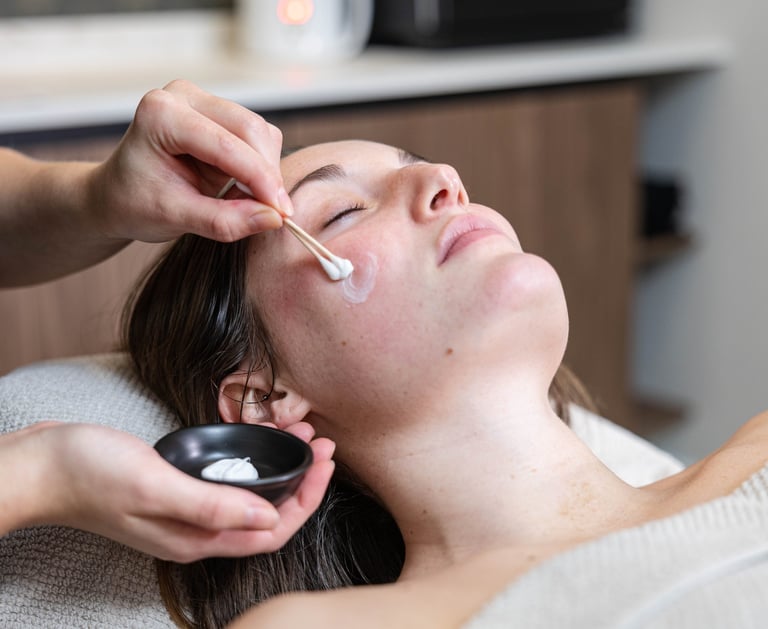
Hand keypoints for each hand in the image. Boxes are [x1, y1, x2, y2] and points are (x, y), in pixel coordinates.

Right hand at [3, 421, 333, 561]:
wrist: (41, 467)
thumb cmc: (89, 474)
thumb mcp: (155, 484)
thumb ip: (211, 504)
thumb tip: (268, 517)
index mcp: (196, 538)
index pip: (272, 531)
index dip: (307, 500)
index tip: (325, 462)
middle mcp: (196, 531)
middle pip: (268, 516)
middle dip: (303, 483)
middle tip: (322, 443)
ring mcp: (185, 512)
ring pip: (251, 498)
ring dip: (281, 471)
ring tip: (300, 435)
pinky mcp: (176, 491)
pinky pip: (228, 484)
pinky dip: (251, 464)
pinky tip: (258, 438)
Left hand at [88, 79, 292, 244]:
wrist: (117, 196)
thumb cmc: (135, 205)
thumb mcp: (175, 218)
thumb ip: (224, 221)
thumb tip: (273, 220)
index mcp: (161, 114)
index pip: (226, 145)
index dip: (261, 180)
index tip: (282, 214)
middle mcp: (183, 96)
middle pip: (250, 129)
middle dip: (268, 174)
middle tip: (277, 214)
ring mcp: (203, 101)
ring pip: (260, 131)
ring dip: (267, 170)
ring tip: (251, 204)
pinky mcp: (219, 113)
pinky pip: (258, 136)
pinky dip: (261, 166)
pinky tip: (245, 189)